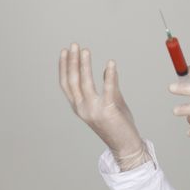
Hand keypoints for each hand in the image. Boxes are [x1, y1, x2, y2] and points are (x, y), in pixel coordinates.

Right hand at [58, 43, 149, 170]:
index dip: (64, 67)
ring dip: (84, 65)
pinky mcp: (108, 110)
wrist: (125, 144)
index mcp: (79, 106)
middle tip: (74, 45)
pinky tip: (111, 63)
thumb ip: (108, 85)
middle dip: (72, 61)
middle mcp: (82, 108)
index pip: (67, 84)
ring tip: (85, 50)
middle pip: (72, 81)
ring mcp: (93, 110)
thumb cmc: (118, 123)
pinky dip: (109, 75)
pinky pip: (108, 89)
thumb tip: (107, 68)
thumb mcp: (111, 100)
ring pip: (85, 83)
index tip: (64, 51)